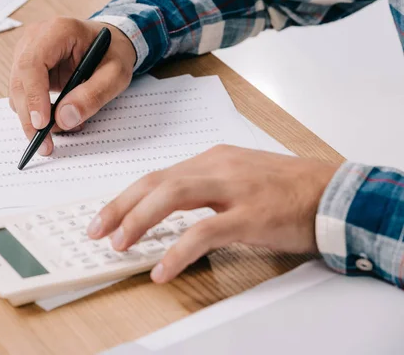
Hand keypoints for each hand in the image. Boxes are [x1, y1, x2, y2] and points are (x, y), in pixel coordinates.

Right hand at [9, 17, 136, 154]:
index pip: (32, 64)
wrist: (110, 43)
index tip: (42, 124)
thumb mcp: (115, 75)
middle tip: (44, 145)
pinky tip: (58, 117)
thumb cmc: (113, 53)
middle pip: (19, 81)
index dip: (33, 96)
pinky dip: (36, 113)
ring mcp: (26, 52)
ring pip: (17, 92)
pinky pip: (23, 95)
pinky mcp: (26, 68)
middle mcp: (35, 38)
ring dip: (33, 117)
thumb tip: (63, 119)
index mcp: (58, 31)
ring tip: (64, 126)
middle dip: (29, 117)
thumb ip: (93, 95)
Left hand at [87, 145, 339, 282]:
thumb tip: (166, 210)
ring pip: (173, 196)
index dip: (127, 196)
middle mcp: (217, 167)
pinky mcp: (251, 214)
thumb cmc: (286, 188)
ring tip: (119, 244)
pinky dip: (179, 251)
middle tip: (96, 230)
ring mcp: (234, 188)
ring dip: (140, 220)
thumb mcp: (239, 178)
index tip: (105, 216)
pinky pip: (205, 232)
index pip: (158, 175)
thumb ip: (205, 190)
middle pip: (157, 182)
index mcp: (212, 159)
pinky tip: (163, 269)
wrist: (333, 192)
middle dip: (121, 206)